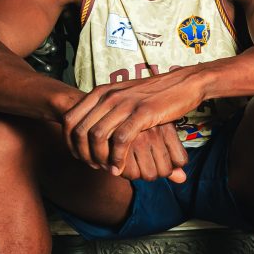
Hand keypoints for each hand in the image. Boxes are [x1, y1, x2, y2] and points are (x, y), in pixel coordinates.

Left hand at [62, 75, 204, 176]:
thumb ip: (107, 110)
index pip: (70, 119)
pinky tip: (120, 167)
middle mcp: (109, 96)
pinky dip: (117, 158)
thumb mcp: (124, 96)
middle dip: (83, 154)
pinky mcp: (142, 112)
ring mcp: (125, 103)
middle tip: (93, 166)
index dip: (69, 142)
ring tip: (107, 169)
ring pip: (97, 136)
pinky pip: (121, 140)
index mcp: (101, 91)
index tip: (79, 156)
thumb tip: (91, 130)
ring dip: (99, 158)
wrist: (184, 83)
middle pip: (80, 131)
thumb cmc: (154, 93)